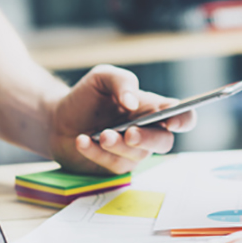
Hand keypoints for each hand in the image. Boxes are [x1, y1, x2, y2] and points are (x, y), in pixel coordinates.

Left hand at [47, 65, 195, 174]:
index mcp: (152, 108)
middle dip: (149, 139)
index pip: (182, 116)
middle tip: (130, 133)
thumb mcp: (102, 77)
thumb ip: (122, 81)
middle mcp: (148, 131)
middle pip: (165, 142)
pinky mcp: (116, 165)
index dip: (183, 119)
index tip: (172, 121)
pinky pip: (114, 164)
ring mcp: (133, 151)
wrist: (57, 119)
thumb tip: (134, 102)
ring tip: (100, 134)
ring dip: (118, 145)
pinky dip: (96, 153)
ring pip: (137, 155)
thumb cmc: (86, 97)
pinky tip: (82, 140)